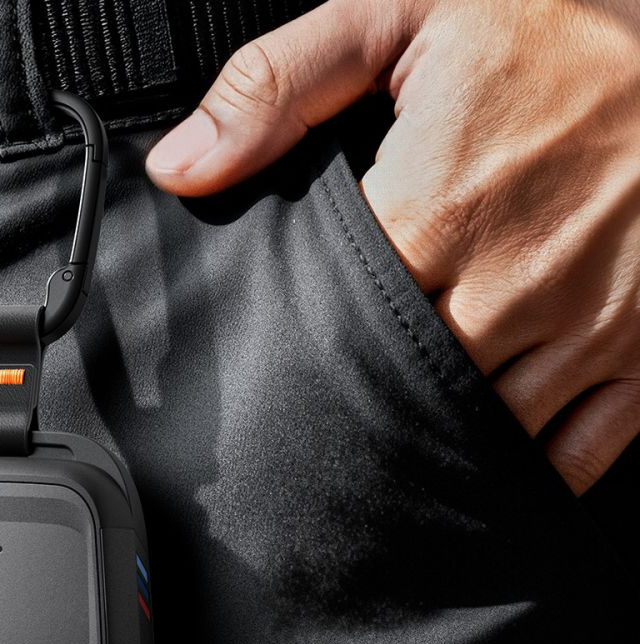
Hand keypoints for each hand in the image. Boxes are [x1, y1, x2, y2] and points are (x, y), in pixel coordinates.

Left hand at [145, 0, 639, 494]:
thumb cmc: (556, 16)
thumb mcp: (405, 12)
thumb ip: (281, 84)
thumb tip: (180, 166)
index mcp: (437, 209)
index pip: (335, 328)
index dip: (298, 356)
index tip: (279, 367)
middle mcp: (512, 284)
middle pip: (401, 391)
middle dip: (360, 405)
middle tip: (329, 413)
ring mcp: (588, 324)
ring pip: (486, 433)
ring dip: (437, 442)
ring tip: (397, 439)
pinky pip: (580, 451)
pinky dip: (532, 473)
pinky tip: (489, 464)